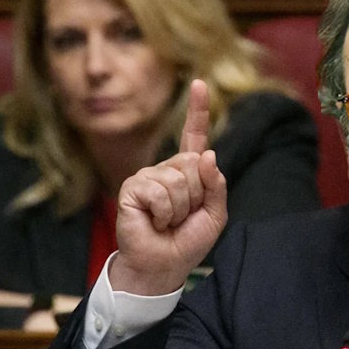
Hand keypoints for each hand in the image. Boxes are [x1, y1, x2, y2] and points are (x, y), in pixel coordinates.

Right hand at [110, 79, 227, 294]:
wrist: (164, 265)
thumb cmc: (187, 241)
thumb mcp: (215, 214)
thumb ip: (216, 186)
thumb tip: (208, 154)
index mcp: (187, 173)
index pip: (194, 137)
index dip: (197, 112)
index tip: (200, 84)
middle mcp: (166, 169)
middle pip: (193, 164)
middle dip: (197, 195)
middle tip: (183, 217)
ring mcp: (147, 176)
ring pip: (179, 179)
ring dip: (181, 208)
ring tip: (169, 222)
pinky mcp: (132, 188)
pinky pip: (160, 191)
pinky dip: (165, 212)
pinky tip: (155, 222)